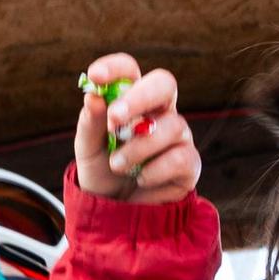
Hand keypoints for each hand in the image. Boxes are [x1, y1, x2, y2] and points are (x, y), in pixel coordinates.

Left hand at [75, 55, 201, 202]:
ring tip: (118, 165)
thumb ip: (90, 124)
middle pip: (164, 84)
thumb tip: (93, 97)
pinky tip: (141, 178)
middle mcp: (160, 111)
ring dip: (138, 147)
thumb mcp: (88, 149)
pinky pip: (179, 157)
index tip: (95, 77)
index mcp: (132, 100)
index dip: (115, 67)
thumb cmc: (102, 172)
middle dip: (139, 98)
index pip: (130, 70)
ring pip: (170, 126)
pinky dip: (154, 170)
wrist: (117, 212)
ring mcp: (178, 136)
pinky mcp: (190, 163)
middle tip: (115, 118)